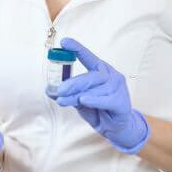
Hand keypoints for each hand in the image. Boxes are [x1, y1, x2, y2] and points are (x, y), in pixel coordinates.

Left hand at [49, 37, 149, 153]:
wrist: (115, 129)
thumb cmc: (99, 111)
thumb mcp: (81, 101)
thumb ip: (70, 94)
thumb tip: (49, 89)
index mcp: (101, 71)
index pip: (88, 57)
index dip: (77, 48)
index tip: (64, 42)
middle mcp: (111, 76)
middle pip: (90, 76)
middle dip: (72, 83)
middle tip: (58, 90)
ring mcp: (118, 88)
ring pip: (95, 89)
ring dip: (76, 95)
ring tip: (62, 101)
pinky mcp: (121, 102)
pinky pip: (105, 100)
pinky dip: (93, 100)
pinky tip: (83, 100)